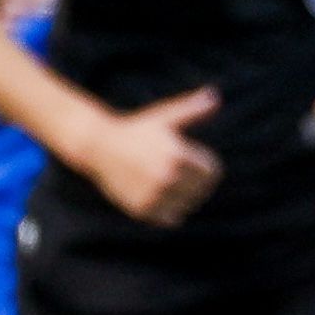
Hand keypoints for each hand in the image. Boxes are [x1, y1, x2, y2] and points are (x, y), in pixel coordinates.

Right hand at [85, 86, 221, 225]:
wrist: (98, 147)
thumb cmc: (136, 129)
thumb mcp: (164, 117)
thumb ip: (192, 109)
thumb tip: (216, 96)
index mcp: (177, 155)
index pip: (212, 172)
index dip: (205, 165)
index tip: (193, 159)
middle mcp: (166, 177)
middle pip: (202, 190)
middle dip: (195, 181)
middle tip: (176, 170)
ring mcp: (154, 195)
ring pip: (188, 205)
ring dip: (184, 196)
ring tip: (166, 181)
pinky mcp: (143, 209)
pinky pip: (172, 218)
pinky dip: (170, 210)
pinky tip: (158, 194)